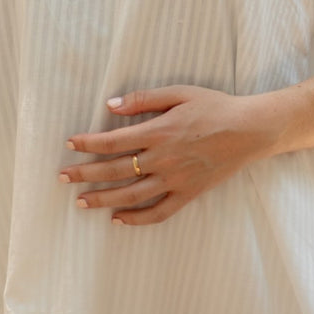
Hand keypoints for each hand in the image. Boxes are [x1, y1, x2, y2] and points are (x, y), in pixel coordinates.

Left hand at [60, 86, 272, 225]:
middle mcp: (163, 159)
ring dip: (103, 199)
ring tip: (81, 202)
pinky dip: (137, 219)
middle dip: (85, 174)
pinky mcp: (188, 194)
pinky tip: (118, 220)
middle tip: (63, 177)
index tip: (70, 144)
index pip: (113, 141)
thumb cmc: (214, 106)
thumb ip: (143, 99)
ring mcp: (176, 180)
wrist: (250, 130)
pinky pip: (159, 213)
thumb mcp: (179, 92)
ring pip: (131, 195)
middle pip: (115, 171)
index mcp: (159, 132)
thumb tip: (110, 106)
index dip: (88, 144)